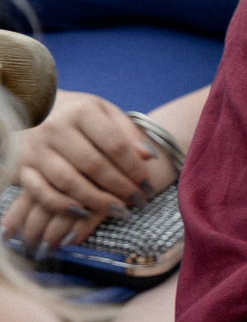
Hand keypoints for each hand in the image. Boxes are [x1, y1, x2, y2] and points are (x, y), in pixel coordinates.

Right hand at [1, 92, 174, 255]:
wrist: (33, 107)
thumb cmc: (77, 112)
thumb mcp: (105, 111)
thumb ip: (126, 132)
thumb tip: (148, 157)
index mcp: (82, 111)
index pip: (114, 145)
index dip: (134, 168)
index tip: (148, 185)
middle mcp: (55, 129)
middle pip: (93, 165)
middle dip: (120, 188)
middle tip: (139, 202)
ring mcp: (36, 149)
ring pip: (69, 182)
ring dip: (97, 201)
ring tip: (119, 211)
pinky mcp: (21, 167)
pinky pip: (41, 192)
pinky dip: (61, 206)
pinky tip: (83, 213)